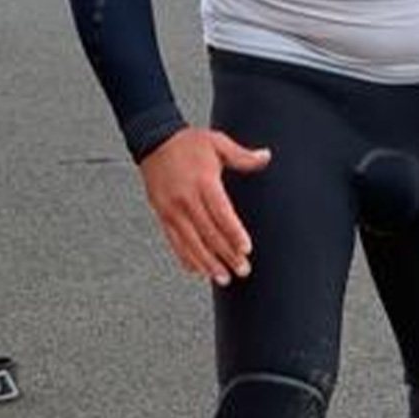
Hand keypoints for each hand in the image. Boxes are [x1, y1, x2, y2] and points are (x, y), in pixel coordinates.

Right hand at [136, 126, 271, 284]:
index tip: (245, 249)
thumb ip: (243, 156)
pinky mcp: (162, 215)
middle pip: (209, 233)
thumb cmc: (186, 143)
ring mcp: (172, 209)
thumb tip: (265, 157)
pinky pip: (174, 241)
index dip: (234, 233)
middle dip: (227, 254)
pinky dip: (186, 257)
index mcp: (203, 182)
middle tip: (242, 269)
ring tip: (223, 277)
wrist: (153, 140)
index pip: (221, 213)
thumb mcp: (218, 143)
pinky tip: (197, 270)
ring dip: (208, 263)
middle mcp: (186, 198)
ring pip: (191, 243)